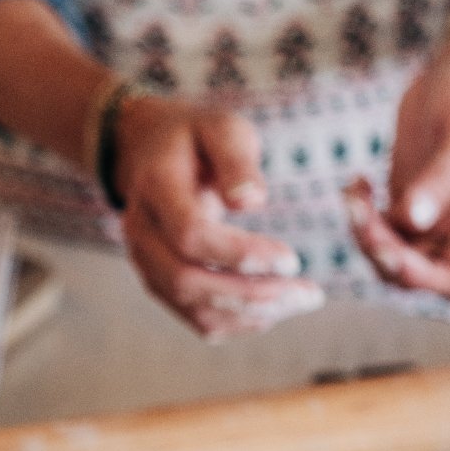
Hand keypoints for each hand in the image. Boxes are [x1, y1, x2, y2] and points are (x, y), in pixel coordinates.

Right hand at [113, 94, 324, 337]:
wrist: (148, 154)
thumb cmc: (195, 139)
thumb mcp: (220, 127)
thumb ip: (236, 159)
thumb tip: (251, 201)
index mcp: (155, 190)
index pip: (190, 236)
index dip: (240, 254)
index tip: (293, 258)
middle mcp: (141, 234)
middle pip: (187, 281)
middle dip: (252, 294)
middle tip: (309, 293)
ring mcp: (146, 264)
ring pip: (193, 307)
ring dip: (251, 313)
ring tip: (301, 301)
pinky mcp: (160, 284)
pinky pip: (196, 319)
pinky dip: (238, 322)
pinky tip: (275, 308)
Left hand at [346, 50, 449, 294]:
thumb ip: (440, 180)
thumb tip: (413, 219)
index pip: (445, 280)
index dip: (413, 270)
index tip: (381, 242)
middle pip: (411, 274)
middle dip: (379, 248)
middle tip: (358, 209)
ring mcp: (433, 229)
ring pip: (390, 256)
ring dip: (365, 231)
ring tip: (355, 192)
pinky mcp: (410, 213)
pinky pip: (379, 232)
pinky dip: (362, 215)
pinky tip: (357, 184)